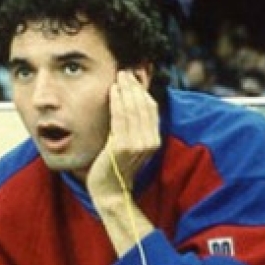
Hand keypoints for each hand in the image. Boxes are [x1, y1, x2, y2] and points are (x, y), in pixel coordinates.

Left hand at [86, 70, 160, 201]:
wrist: (110, 192)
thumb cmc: (116, 167)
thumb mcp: (130, 145)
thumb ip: (134, 127)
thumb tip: (132, 103)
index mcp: (154, 140)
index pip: (152, 109)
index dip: (143, 91)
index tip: (133, 77)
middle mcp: (149, 142)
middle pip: (144, 105)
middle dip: (135, 86)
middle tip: (125, 72)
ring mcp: (137, 144)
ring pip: (133, 109)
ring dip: (126, 90)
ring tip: (119, 77)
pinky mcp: (122, 146)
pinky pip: (120, 118)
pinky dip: (117, 101)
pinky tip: (112, 91)